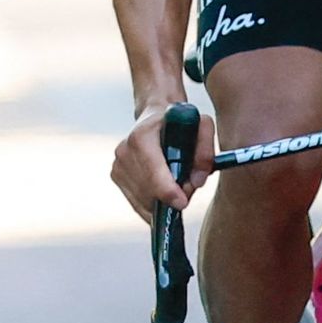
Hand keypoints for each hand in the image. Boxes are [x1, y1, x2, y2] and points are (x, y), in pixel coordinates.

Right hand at [111, 99, 211, 221]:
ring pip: (142, 201)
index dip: (167, 190)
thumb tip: (197, 181)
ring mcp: (117, 164)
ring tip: (177, 186)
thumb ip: (206, 151)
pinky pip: (136, 203)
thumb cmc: (180, 123)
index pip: (152, 170)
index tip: (182, 203)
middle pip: (148, 191)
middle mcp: (124, 150)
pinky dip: (153, 204)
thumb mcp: (201, 126)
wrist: (156, 117)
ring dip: (163, 203)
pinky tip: (164, 193)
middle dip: (170, 198)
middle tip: (188, 189)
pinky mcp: (116, 176)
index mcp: (142, 136)